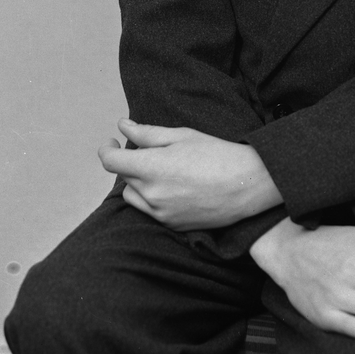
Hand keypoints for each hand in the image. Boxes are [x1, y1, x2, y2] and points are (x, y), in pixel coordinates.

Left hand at [98, 119, 281, 229]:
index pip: (111, 162)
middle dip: (131, 162)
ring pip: (134, 196)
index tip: (113, 141)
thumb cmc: (216, 154)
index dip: (107, 148)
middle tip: (153, 150)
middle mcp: (152, 195)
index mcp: (152, 169)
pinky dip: (152, 198)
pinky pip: (150, 211)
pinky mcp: (173, 226)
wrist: (248, 185)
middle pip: (124, 177)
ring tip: (163, 169)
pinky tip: (174, 186)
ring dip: (138, 182)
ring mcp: (162, 214)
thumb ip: (147, 133)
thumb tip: (122, 127)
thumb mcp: (180, 135)